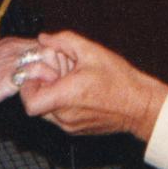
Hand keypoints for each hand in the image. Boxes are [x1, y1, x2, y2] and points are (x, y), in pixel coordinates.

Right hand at [0, 36, 70, 118]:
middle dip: (61, 65)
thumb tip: (27, 79)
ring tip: (57, 89)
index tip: (60, 76)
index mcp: (10, 45)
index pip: (44, 44)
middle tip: (64, 83)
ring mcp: (11, 60)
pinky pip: (37, 72)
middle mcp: (13, 48)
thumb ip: (12, 70)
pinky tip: (45, 95)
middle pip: (51, 47)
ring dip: (56, 73)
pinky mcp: (8, 75)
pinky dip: (45, 82)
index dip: (55, 60)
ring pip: (48, 56)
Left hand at [19, 31, 167, 140]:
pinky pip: (60, 117)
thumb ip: (64, 40)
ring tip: (71, 81)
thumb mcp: (91, 51)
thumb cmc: (119, 80)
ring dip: (52, 95)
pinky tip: (79, 91)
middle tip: (57, 72)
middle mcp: (65, 116)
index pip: (29, 102)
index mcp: (65, 97)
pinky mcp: (78, 130)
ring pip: (48, 111)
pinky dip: (63, 104)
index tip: (39, 74)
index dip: (28, 87)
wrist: (139, 105)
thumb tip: (44, 38)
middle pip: (37, 104)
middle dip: (42, 86)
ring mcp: (71, 126)